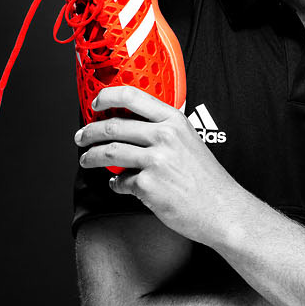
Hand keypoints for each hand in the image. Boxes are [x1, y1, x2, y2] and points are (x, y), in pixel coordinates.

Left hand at [74, 86, 249, 245]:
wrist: (222, 209)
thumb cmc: (207, 179)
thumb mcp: (189, 141)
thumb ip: (163, 130)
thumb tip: (130, 128)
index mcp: (174, 121)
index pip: (132, 96)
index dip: (107, 97)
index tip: (96, 103)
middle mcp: (164, 136)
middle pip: (112, 126)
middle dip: (89, 133)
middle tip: (82, 138)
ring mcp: (155, 160)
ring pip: (109, 152)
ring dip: (91, 157)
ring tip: (87, 160)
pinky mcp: (148, 184)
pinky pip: (120, 181)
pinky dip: (115, 184)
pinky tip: (119, 185)